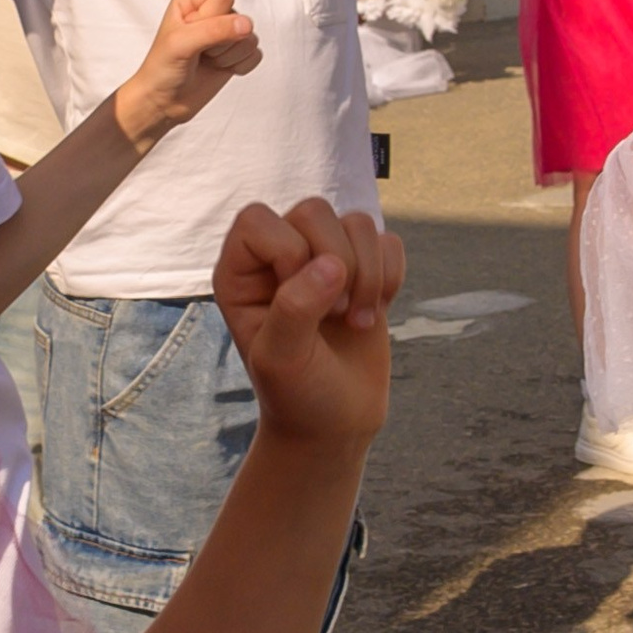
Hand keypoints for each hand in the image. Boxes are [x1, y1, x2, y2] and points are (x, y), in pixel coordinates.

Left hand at [118, 0, 260, 138]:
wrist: (164, 101)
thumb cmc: (162, 68)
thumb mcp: (181, 43)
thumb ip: (214, 30)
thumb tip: (246, 24)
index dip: (211, 21)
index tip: (191, 35)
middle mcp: (212, 12)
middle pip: (240, 18)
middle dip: (221, 43)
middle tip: (198, 52)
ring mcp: (226, 33)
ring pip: (250, 38)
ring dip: (228, 57)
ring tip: (206, 61)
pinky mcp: (237, 52)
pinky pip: (256, 55)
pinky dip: (239, 66)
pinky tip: (219, 69)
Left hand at [215, 196, 402, 455]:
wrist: (334, 422)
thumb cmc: (296, 393)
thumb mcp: (281, 359)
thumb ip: (295, 308)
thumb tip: (332, 265)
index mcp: (241, 271)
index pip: (257, 220)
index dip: (286, 251)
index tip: (298, 302)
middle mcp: (280, 255)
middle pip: (314, 210)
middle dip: (338, 263)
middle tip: (336, 314)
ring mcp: (324, 258)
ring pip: (357, 222)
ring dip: (369, 274)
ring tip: (357, 319)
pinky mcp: (365, 269)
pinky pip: (388, 242)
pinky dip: (392, 276)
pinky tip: (376, 310)